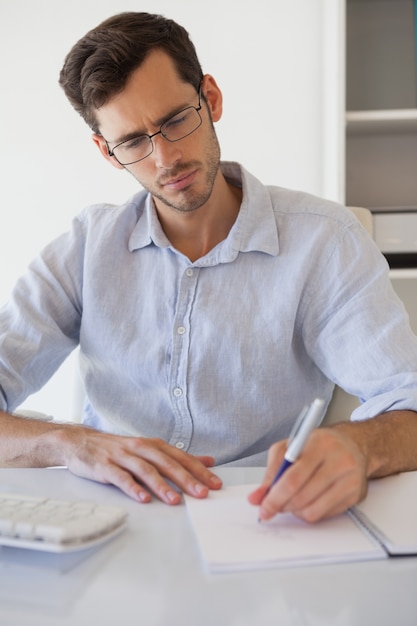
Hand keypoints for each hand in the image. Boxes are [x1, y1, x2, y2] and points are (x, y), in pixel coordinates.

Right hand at [59, 426, 221, 503]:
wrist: (80, 442)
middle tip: (202, 493)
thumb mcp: (149, 448)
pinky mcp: (105, 466)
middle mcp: (140, 448)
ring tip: (175, 501)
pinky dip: (133, 488)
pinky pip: (121, 478)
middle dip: (186, 479)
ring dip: (162, 486)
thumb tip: (208, 461)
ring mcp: (122, 456)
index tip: (215, 484)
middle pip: (167, 463)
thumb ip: (177, 457)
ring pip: (146, 470)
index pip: (181, 458)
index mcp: (153, 445)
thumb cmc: (118, 449)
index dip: (199, 470)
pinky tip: (143, 499)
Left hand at [247, 427, 367, 521]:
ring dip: (295, 511)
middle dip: (282, 505)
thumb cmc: (318, 445)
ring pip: (312, 510)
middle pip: (302, 496)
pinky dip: (309, 512)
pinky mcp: (355, 496)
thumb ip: (272, 472)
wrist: (352, 445)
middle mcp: (339, 461)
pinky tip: (307, 501)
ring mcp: (350, 479)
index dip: (275, 497)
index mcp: (320, 444)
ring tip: (291, 500)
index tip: (263, 507)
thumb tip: (257, 497)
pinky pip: (324, 515)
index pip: (293, 478)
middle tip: (273, 505)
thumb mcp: (290, 448)